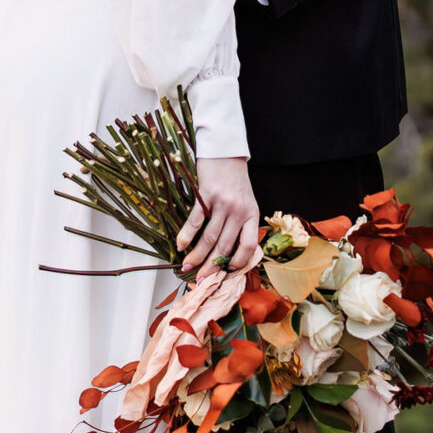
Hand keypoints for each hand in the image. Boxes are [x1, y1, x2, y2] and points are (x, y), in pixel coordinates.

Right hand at [178, 154, 261, 278]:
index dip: (237, 263)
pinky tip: (181, 245)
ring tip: (187, 267)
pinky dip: (186, 235)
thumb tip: (227, 250)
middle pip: (224, 246)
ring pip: (209, 238)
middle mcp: (239, 211)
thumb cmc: (234, 179)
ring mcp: (222, 203)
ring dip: (196, 256)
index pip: (248, 246)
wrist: (225, 151)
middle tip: (201, 280)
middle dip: (211, 267)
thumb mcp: (245, 201)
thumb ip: (240, 223)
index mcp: (251, 215)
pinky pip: (195, 221)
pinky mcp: (206, 195)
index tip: (226, 272)